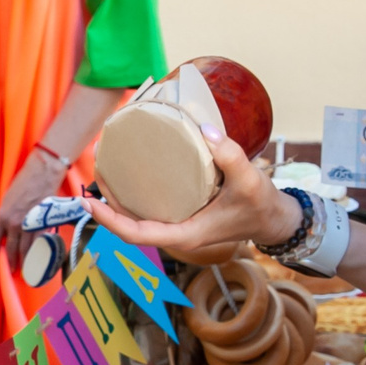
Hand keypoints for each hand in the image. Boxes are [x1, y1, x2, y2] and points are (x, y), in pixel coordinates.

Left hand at [0, 144, 67, 264]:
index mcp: (2, 216)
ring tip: (25, 269)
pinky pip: (40, 243)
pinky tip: (38, 258)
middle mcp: (14, 224)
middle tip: (12, 270)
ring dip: (25, 261)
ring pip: (26, 249)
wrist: (42, 174)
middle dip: (11, 261)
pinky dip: (38, 252)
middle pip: (11, 248)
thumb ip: (7, 214)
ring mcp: (29, 226)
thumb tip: (8, 227)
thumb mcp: (8, 198)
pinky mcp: (43, 225)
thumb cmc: (24, 181)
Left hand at [83, 126, 292, 255]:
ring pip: (137, 218)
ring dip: (117, 199)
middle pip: (129, 226)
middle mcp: (176, 233)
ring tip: (103, 169)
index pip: (137, 235)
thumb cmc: (261, 205)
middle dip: (106, 204)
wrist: (274, 218)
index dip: (110, 220)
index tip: (91, 201)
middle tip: (93, 171)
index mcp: (185, 234)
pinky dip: (135, 194)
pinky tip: (129, 173)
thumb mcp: (249, 181)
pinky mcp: (183, 215)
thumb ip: (230, 156)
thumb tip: (205, 129)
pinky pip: (150, 209)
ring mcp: (178, 225)